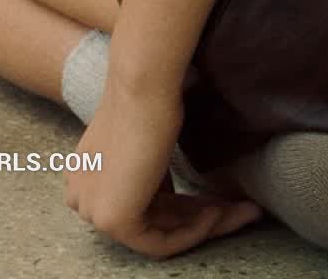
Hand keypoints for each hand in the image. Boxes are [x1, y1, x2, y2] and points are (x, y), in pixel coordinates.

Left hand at [63, 75, 262, 256]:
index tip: (219, 200)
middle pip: (153, 221)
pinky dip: (195, 232)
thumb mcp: (148, 139)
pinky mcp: (115, 220)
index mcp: (86, 177)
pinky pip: (161, 242)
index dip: (184, 206)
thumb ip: (149, 169)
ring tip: (243, 211)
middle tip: (241, 210)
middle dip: (200, 218)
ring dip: (206, 225)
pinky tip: (221, 212)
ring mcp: (96, 212)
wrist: (143, 84)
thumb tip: (172, 193)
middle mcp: (84, 198)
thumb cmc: (149, 96)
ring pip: (160, 233)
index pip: (141, 204)